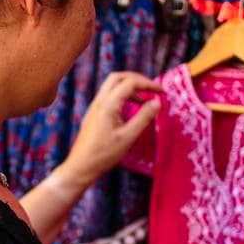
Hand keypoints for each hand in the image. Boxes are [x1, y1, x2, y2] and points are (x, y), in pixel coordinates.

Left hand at [57, 71, 160, 192]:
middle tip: (151, 88)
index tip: (161, 92)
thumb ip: (144, 118)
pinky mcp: (93, 114)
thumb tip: (156, 102)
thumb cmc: (104, 154)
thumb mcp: (128, 137)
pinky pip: (108, 96)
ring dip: (129, 87)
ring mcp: (94, 107)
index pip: (130, 83)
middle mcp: (99, 101)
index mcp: (108, 105)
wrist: (81, 166)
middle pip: (118, 77)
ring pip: (112, 85)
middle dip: (137, 79)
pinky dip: (122, 95)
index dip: (148, 84)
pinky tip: (131, 108)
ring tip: (144, 99)